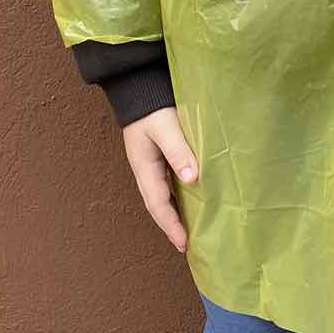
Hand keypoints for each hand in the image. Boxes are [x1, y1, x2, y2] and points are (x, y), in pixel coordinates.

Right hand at [122, 107, 197, 253]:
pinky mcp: (159, 156)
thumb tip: (192, 179)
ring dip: (175, 214)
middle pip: (158, 205)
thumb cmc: (153, 106)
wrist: (140, 86)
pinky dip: (179, 198)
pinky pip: (169, 184)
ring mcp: (151, 163)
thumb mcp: (166, 127)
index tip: (184, 243)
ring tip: (190, 230)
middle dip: (171, 226)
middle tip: (187, 246)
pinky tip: (191, 202)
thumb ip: (178, 151)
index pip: (158, 204)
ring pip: (163, 196)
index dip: (171, 225)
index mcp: (144, 167)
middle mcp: (146, 169)